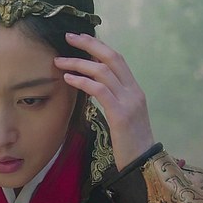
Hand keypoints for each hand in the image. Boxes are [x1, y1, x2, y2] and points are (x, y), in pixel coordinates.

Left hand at [55, 33, 155, 170]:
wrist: (143, 164)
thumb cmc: (130, 143)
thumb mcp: (122, 116)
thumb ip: (112, 99)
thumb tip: (92, 86)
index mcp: (135, 90)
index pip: (117, 59)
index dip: (98, 46)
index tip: (80, 38)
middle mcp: (134, 91)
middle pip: (111, 57)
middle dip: (89, 44)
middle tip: (68, 37)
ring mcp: (129, 102)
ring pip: (103, 71)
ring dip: (78, 63)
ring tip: (59, 61)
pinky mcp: (121, 114)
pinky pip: (99, 90)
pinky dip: (82, 81)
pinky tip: (68, 79)